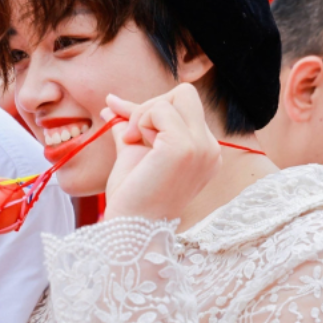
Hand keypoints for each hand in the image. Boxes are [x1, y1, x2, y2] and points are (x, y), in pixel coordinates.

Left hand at [101, 83, 220, 222]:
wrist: (130, 227)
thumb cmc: (132, 198)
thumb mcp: (134, 153)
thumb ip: (130, 126)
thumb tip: (111, 102)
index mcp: (204, 152)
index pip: (184, 109)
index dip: (150, 108)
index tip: (119, 113)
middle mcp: (210, 149)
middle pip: (186, 94)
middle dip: (152, 105)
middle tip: (131, 133)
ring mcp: (202, 148)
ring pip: (176, 97)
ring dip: (145, 114)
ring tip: (134, 143)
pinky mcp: (185, 148)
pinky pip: (161, 109)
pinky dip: (141, 120)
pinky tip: (135, 143)